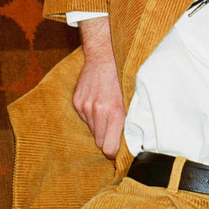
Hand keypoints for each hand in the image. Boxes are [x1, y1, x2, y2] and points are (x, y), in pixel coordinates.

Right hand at [73, 17, 125, 158]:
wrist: (105, 56)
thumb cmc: (123, 79)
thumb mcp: (131, 100)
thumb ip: (128, 122)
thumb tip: (130, 143)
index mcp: (114, 113)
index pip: (108, 149)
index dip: (113, 152)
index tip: (116, 150)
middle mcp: (98, 112)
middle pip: (99, 142)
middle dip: (106, 138)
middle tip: (113, 128)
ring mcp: (85, 107)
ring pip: (92, 130)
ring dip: (99, 126)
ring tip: (106, 111)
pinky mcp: (77, 101)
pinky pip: (84, 119)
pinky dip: (91, 115)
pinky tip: (97, 102)